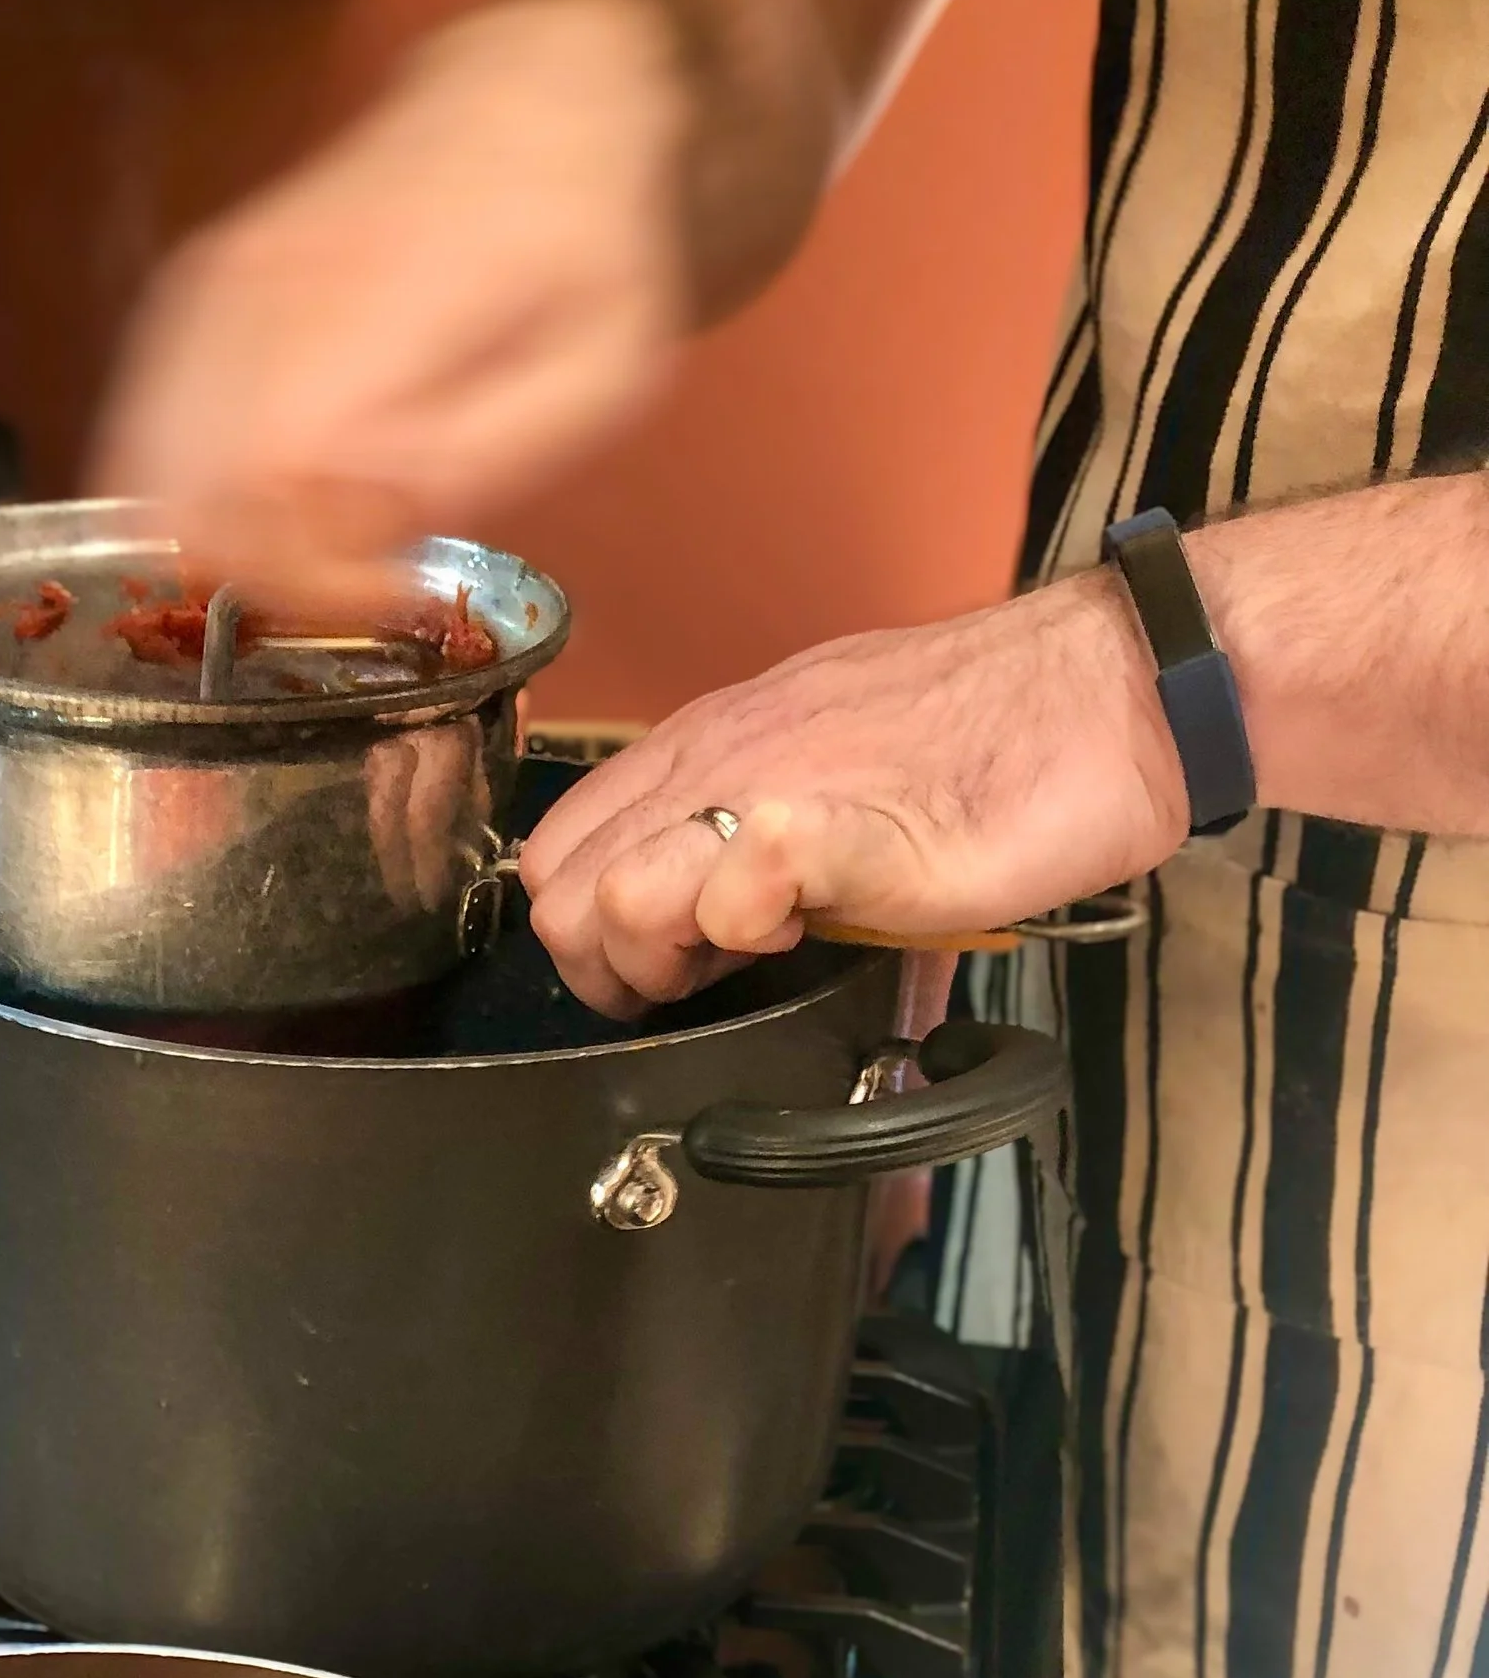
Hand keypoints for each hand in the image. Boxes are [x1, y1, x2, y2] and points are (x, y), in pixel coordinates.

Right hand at [87, 0, 688, 603]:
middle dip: (264, 570)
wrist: (522, 105)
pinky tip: (263, 504)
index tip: (385, 591)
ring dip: (220, 537)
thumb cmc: (576, 246)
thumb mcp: (592, 368)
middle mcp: (268, 285)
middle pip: (187, 485)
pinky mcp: (192, 292)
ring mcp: (215, 282)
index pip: (269, 473)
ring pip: (150, 462)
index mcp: (375, 302)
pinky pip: (147, 422)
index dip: (308, 573)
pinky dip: (189, 490)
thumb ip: (481, 455)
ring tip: (319, 542)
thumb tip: (366, 525)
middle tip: (354, 578)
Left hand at [520, 574, 1191, 1014]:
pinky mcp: (846, 827)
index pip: (563, 850)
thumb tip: (712, 912)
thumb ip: (752, 831)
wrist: (1113, 696)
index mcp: (709, 739)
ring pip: (616, 897)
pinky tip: (805, 933)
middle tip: (699, 981)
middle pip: (563, 890)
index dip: (593, 936)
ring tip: (754, 955)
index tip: (669, 965)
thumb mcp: (831, 774)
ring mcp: (773, 785)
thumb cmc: (991, 742)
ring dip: (667, 958)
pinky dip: (748, 930)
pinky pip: (736, 883)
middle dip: (610, 968)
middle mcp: (719, 753)